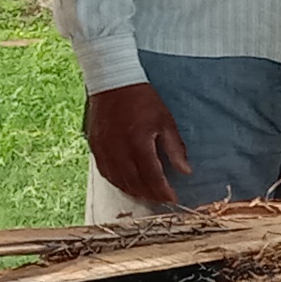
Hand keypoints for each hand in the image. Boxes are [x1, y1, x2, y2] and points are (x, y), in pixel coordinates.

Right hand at [84, 81, 192, 206]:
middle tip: (162, 199)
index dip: (163, 192)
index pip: (152, 177)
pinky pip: (106, 173)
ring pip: (120, 181)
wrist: (112, 82)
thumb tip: (185, 171)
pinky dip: (119, 183)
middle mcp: (119, 150)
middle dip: (151, 195)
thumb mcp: (165, 120)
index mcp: (139, 143)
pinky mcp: (95, 147)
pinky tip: (128, 185)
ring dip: (135, 192)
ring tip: (148, 195)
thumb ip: (175, 148)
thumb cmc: (142, 99)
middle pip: (136, 183)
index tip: (173, 199)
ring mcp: (104, 150)